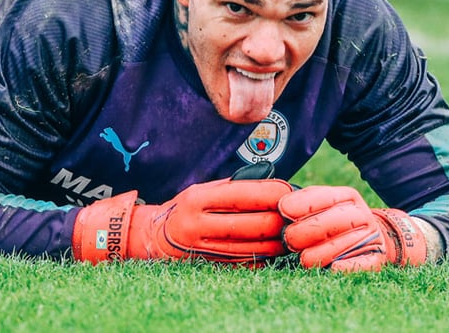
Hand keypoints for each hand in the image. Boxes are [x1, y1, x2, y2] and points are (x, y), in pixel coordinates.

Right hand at [72, 165, 292, 264]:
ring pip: (251, 247)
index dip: (270, 193)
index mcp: (198, 199)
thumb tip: (273, 183)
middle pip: (251, 225)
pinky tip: (274, 250)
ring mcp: (202, 248)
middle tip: (294, 215)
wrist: (154, 237)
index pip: (242, 195)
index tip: (288, 190)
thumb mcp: (203, 189)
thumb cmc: (188, 207)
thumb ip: (233, 187)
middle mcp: (199, 224)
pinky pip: (244, 263)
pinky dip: (263, 258)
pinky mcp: (208, 264)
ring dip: (276, 242)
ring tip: (289, 233)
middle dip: (278, 220)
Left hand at [278, 185, 426, 271]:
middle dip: (301, 233)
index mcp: (347, 197)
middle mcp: (360, 214)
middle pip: (327, 224)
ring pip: (337, 247)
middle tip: (289, 240)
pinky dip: (343, 267)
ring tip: (304, 257)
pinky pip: (358, 264)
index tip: (283, 211)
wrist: (375, 238)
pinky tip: (333, 267)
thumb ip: (304, 203)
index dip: (299, 205)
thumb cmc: (338, 220)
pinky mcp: (376, 259)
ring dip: (315, 255)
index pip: (322, 198)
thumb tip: (283, 208)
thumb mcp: (325, 204)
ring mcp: (370, 236)